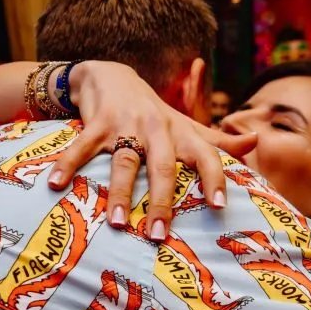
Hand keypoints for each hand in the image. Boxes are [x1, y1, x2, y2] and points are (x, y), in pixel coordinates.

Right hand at [42, 62, 255, 239]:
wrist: (111, 75)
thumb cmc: (153, 112)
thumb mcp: (185, 125)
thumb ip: (217, 139)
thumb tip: (256, 141)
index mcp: (181, 133)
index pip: (206, 156)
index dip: (215, 179)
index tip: (218, 207)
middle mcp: (157, 129)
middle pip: (162, 168)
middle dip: (162, 201)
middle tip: (160, 235)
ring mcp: (125, 124)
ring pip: (124, 162)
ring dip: (120, 193)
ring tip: (117, 224)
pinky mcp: (97, 122)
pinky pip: (81, 147)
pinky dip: (67, 165)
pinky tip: (54, 185)